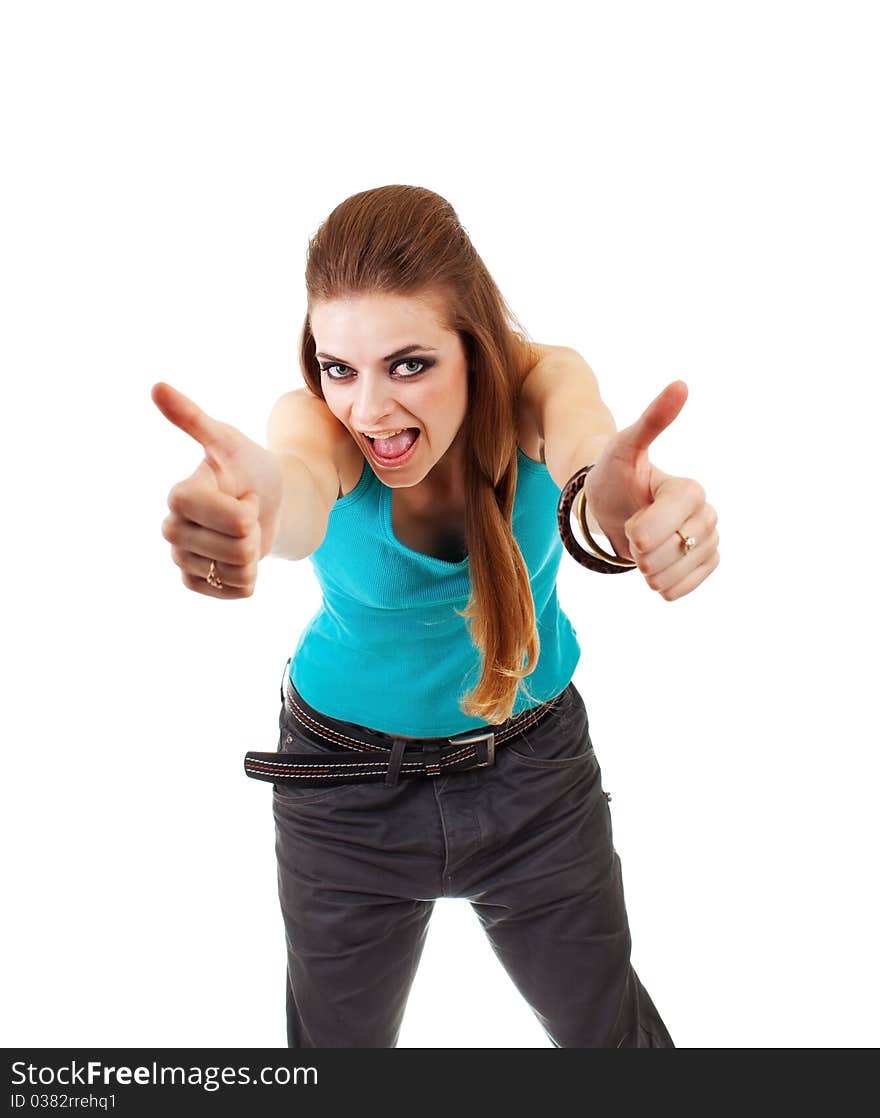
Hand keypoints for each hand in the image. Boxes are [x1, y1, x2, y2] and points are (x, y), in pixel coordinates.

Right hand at [152, 382, 283, 597]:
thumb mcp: (228, 442)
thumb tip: (157, 387)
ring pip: (237, 571)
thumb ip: (194, 419)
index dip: (247, 508)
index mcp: (178, 496)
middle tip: (245, 514)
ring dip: (254, 554)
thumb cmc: (248, 467)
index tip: (242, 493)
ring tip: (244, 534)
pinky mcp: (195, 581)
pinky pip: (234, 591)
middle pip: (236, 548)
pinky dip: (249, 577)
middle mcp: (172, 529)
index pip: (228, 518)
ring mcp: (182, 558)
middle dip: (253, 532)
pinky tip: (242, 558)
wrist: (268, 501)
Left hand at [583, 381, 719, 600]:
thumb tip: (681, 384)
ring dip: (654, 573)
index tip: (628, 526)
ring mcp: (707, 539)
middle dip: (646, 552)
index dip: (647, 529)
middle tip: (631, 539)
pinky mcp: (703, 561)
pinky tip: (654, 576)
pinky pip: (691, 585)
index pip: (677, 517)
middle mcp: (705, 513)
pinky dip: (668, 587)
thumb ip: (653, 420)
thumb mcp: (624, 447)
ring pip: (685, 569)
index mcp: (689, 489)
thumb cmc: (614, 474)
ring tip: (639, 556)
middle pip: (680, 547)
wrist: (610, 504)